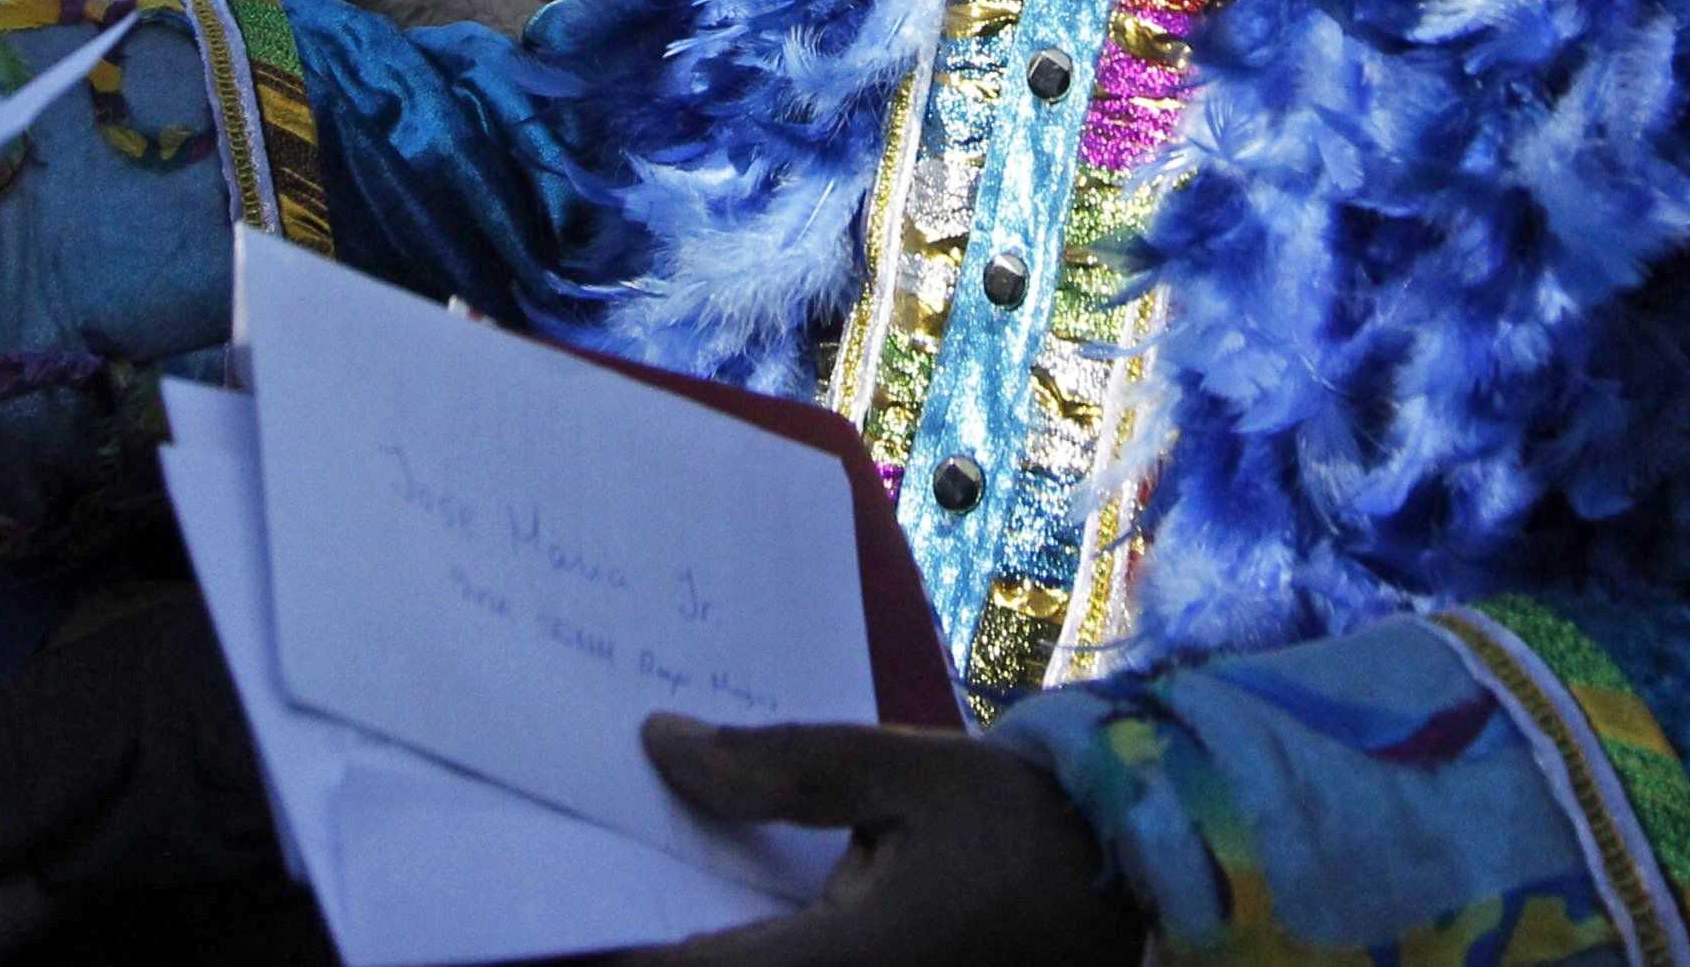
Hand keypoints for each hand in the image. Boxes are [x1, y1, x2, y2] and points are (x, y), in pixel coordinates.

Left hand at [611, 715, 1140, 966]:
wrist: (1140, 882)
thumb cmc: (1031, 821)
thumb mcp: (908, 771)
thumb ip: (782, 768)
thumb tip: (661, 744)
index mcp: (848, 965)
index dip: (601, 935)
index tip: (549, 882)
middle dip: (644, 931)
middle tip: (585, 856)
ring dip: (699, 934)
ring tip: (644, 868)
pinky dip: (745, 939)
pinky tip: (726, 896)